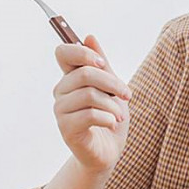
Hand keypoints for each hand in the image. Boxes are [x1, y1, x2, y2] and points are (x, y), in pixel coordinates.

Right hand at [53, 35, 132, 174]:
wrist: (108, 152)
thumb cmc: (110, 118)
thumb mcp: (112, 88)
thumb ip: (102, 64)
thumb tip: (89, 37)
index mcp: (70, 78)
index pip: (63, 53)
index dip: (82, 53)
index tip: (102, 63)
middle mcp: (61, 92)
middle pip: (84, 74)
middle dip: (112, 83)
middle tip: (127, 94)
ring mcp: (61, 111)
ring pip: (89, 95)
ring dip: (113, 105)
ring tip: (120, 115)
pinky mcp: (66, 129)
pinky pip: (89, 115)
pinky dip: (108, 118)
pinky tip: (112, 124)